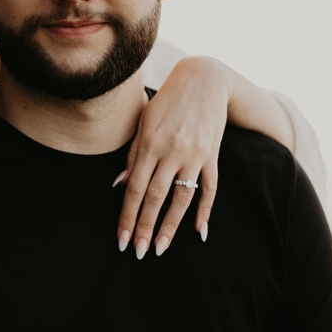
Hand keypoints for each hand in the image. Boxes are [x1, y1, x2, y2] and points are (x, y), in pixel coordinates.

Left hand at [115, 56, 227, 257]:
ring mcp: (194, 154)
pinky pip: (210, 188)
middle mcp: (171, 151)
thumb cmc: (167, 102)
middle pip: (156, 197)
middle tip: (139, 252)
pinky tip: (199, 230)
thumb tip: (119, 185)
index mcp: (150, 144)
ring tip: (162, 248)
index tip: (121, 239)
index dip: (127, 216)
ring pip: (181, 197)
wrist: (204, 79)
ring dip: (171, 225)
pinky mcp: (213, 155)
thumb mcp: (144, 123)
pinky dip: (205, 210)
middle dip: (146, 227)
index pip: (136, 188)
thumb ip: (133, 155)